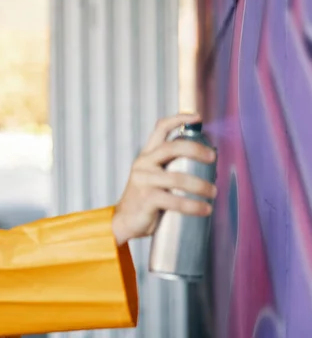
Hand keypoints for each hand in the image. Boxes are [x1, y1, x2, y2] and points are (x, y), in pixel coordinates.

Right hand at [111, 113, 216, 245]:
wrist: (125, 221)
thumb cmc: (146, 199)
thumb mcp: (155, 177)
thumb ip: (171, 168)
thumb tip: (206, 166)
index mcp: (147, 155)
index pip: (160, 128)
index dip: (179, 119)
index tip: (198, 118)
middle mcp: (143, 163)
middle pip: (171, 147)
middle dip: (196, 150)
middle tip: (213, 158)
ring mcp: (144, 181)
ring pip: (178, 178)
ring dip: (201, 186)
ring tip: (213, 192)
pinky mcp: (147, 199)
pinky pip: (175, 201)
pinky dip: (194, 206)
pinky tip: (205, 209)